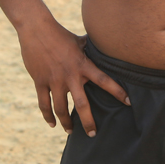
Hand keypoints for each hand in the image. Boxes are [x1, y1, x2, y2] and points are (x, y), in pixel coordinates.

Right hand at [17, 19, 129, 136]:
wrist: (36, 29)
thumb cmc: (61, 34)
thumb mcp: (80, 41)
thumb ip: (92, 49)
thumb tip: (107, 44)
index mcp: (82, 64)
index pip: (104, 80)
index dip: (117, 91)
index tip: (128, 102)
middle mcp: (70, 75)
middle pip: (81, 104)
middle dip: (88, 122)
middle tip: (93, 134)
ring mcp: (54, 80)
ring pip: (61, 108)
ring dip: (66, 122)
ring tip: (70, 131)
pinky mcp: (40, 81)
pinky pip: (44, 103)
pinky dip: (48, 116)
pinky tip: (52, 124)